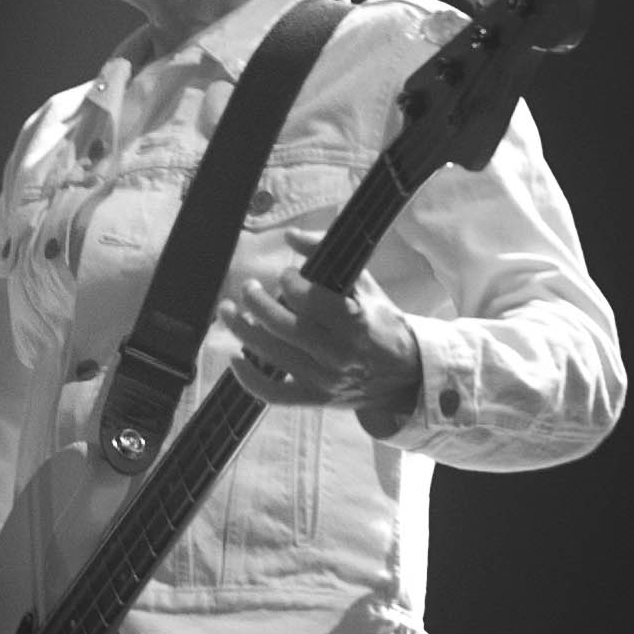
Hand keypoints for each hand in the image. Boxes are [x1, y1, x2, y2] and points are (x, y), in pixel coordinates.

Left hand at [226, 254, 421, 422]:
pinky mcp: (315, 398)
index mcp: (355, 322)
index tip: (286, 275)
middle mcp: (338, 353)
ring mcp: (325, 379)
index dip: (289, 282)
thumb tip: (290, 235)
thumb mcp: (365, 285)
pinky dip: (249, 378)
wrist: (405, 375)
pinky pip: (273, 394)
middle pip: (282, 326)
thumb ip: (329, 254)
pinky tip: (235, 358)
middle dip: (256, 302)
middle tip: (248, 288)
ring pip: (272, 355)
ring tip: (228, 312)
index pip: (308, 299)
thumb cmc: (381, 324)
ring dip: (242, 331)